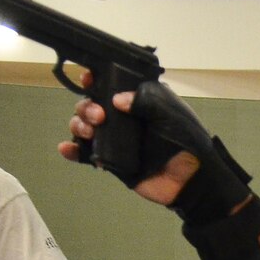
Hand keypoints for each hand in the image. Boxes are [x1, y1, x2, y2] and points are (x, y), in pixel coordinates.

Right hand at [59, 75, 251, 221]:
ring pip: (86, 126)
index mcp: (140, 101)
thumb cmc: (187, 142)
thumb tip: (115, 99)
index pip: (113, 84)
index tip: (88, 78)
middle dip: (87, 106)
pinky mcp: (112, 161)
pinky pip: (88, 154)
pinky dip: (73, 150)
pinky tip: (67, 148)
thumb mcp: (170, 114)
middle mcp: (125, 117)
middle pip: (92, 103)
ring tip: (89, 132)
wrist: (192, 181)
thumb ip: (145, 101)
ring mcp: (117, 139)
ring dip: (79, 124)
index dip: (97, 79)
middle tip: (98, 116)